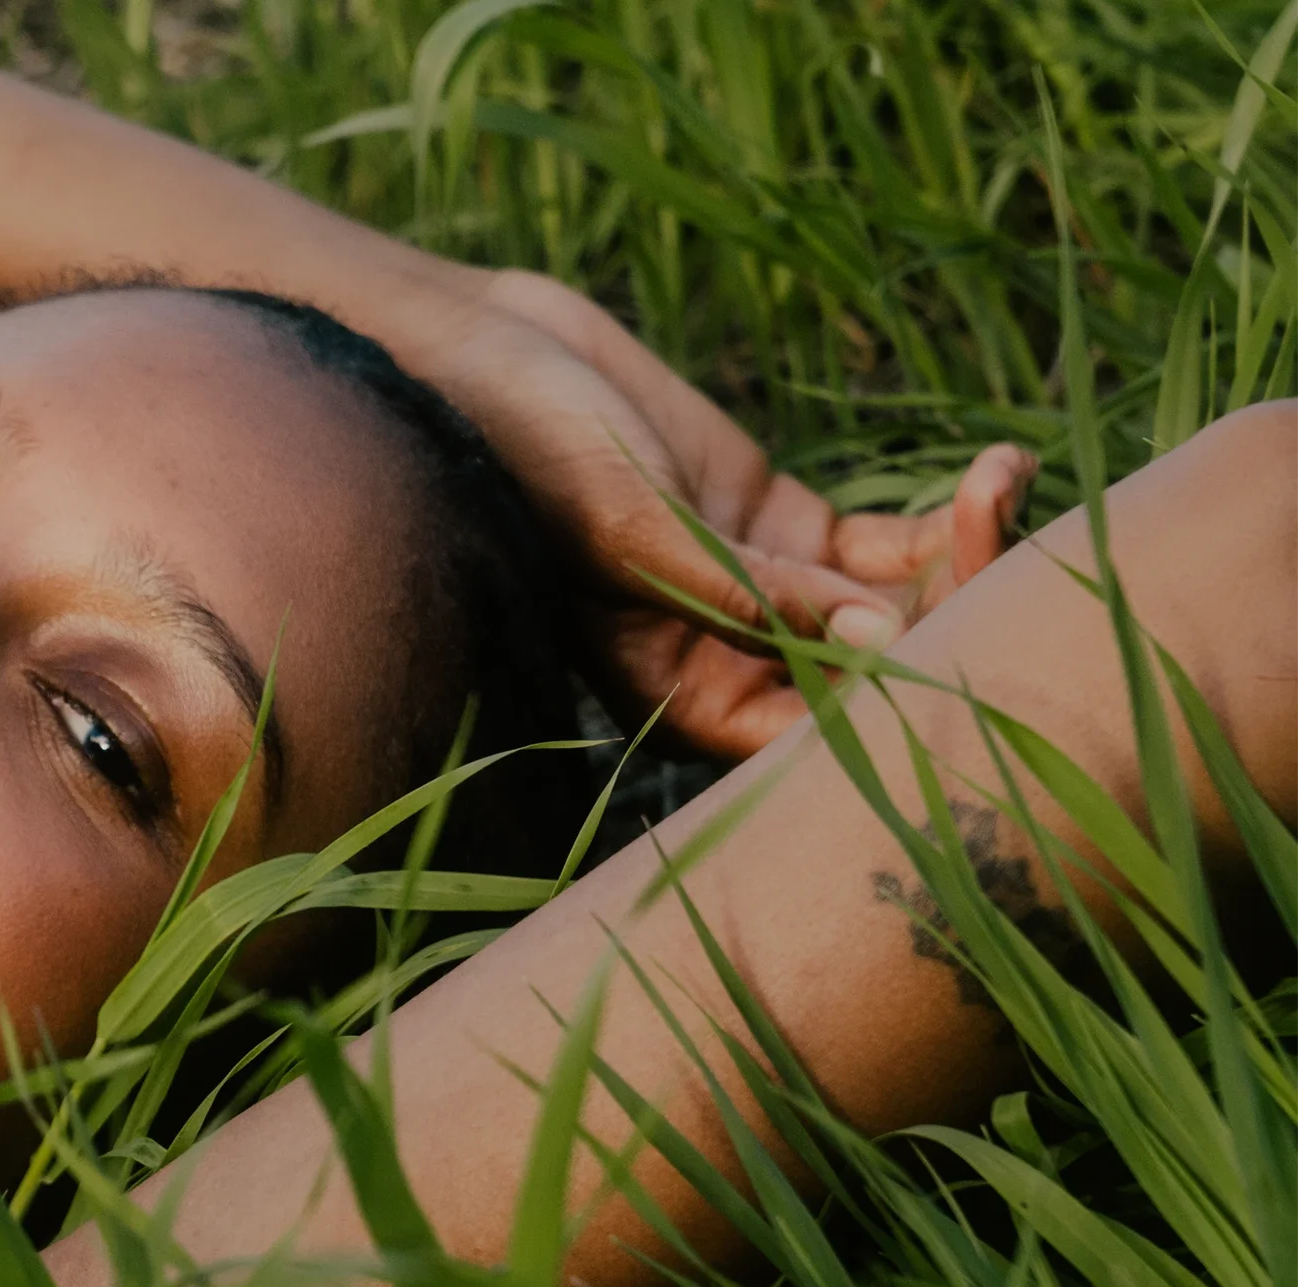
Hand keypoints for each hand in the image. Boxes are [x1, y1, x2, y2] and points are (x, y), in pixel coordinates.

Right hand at [361, 268, 1035, 759]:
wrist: (483, 353)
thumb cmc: (523, 452)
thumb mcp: (633, 527)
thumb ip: (747, 594)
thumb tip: (878, 641)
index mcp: (679, 695)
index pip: (817, 734)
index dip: (903, 696)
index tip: (966, 627)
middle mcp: (728, 661)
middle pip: (873, 675)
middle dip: (955, 613)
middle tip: (995, 527)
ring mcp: (764, 590)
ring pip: (896, 608)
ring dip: (966, 554)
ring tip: (1001, 481)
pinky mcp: (783, 523)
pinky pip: (887, 545)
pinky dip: (947, 513)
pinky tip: (999, 466)